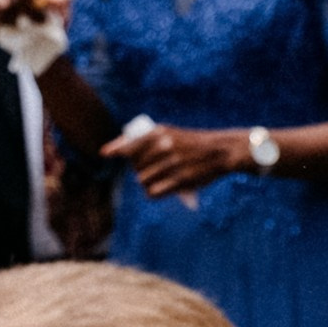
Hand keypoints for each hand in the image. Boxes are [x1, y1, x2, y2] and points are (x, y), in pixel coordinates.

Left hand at [101, 123, 249, 196]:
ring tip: (154, 183)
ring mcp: (172, 163)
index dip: (116, 149)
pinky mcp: (180, 179)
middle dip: (140, 171)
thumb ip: (152, 141)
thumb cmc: (194, 143)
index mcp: (161, 132)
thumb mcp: (173, 134)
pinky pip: (155, 191)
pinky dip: (154, 193)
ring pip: (144, 180)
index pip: (131, 142)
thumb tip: (128, 157)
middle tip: (150, 172)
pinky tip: (156, 192)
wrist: (222, 150)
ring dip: (146, 184)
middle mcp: (164, 146)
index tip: (105, 154)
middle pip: (136, 166)